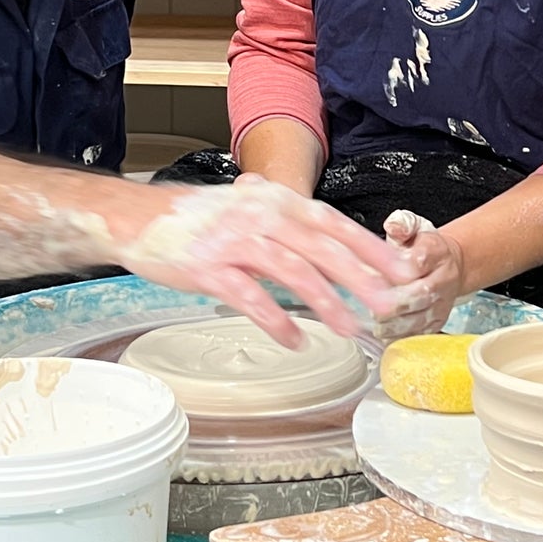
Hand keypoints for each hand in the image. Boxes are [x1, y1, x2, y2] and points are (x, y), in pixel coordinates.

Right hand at [109, 175, 420, 346]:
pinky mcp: (210, 267)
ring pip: (292, 271)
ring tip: (350, 328)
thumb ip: (284, 216)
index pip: (334, 223)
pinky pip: (249, 296)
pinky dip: (274, 319)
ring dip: (325, 302)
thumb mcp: (246, 205)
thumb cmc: (196, 217)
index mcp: (277, 201)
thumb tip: (322, 232)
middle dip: (361, 277)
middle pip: (322, 248)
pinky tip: (294, 339)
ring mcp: (235, 241)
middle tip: (391, 305)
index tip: (403, 270)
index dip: (371, 247)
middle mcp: (262, 216)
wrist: (139, 218)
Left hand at [372, 211, 468, 339]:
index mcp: (436, 252)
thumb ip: (401, 224)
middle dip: (393, 302)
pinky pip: (418, 334)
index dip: (397, 270)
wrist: (448, 266)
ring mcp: (442, 303)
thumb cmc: (422, 248)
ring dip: (393, 323)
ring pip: (418, 318)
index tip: (376, 273)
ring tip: (373, 321)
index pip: (418, 261)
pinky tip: (382, 332)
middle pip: (419, 294)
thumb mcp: (413, 227)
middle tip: (370, 304)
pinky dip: (398, 335)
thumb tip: (393, 226)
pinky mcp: (437, 322)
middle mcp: (443, 279)